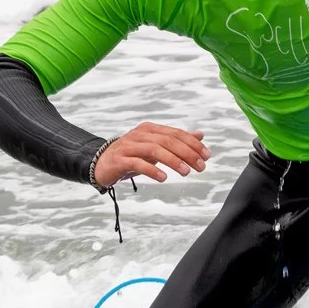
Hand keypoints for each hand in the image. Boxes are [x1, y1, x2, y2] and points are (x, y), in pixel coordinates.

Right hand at [93, 122, 209, 187]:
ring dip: (173, 161)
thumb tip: (200, 135)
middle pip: (168, 141)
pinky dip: (152, 170)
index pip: (176, 133)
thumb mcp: (156, 146)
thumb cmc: (132, 155)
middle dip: (187, 153)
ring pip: (154, 150)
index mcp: (151, 129)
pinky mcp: (120, 160)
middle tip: (200, 167)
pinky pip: (138, 163)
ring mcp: (129, 146)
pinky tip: (163, 178)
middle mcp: (140, 134)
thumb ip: (177, 140)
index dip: (193, 144)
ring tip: (186, 172)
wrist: (102, 163)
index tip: (206, 156)